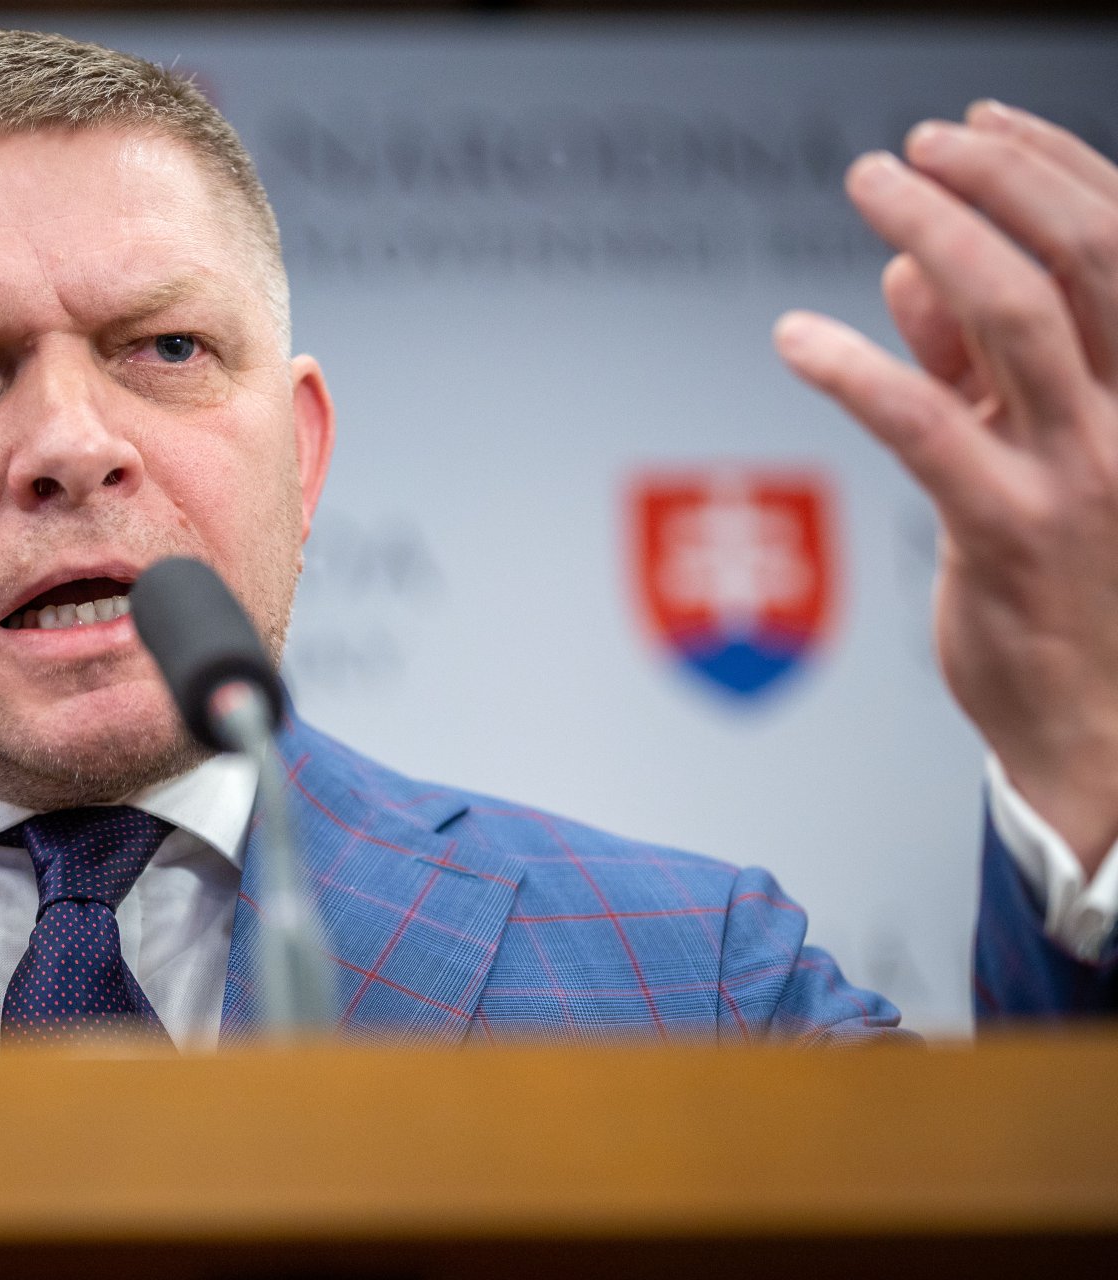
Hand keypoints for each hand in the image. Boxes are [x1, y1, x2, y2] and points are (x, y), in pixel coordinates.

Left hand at [775, 102, 1117, 877]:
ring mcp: (1081, 473)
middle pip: (1084, 257)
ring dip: (931, 235)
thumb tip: (909, 276)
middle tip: (910, 148)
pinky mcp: (1007, 534)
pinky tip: (796, 337)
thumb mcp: (1037, 451)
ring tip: (868, 190)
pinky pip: (925, 426)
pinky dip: (854, 368)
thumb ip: (980, 364)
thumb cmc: (1070, 583)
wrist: (1102, 724)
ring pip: (1012, 318)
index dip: (1050, 167)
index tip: (975, 126)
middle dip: (994, 180)